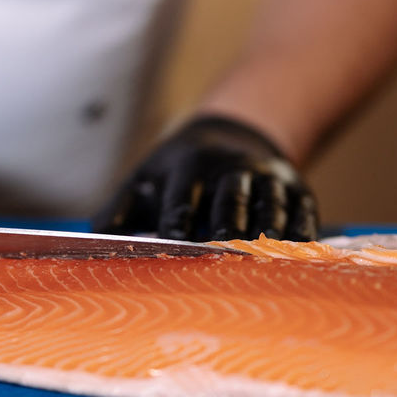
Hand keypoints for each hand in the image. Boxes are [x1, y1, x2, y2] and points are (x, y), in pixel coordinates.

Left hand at [92, 116, 317, 241]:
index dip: (178, 218)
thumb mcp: (146, 181)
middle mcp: (233, 169)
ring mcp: (270, 180)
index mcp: (191, 166)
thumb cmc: (177, 174)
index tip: (173, 241)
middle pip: (231, 199)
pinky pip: (304, 213)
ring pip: (271, 206)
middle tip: (223, 249)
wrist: (233, 137)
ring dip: (268, 231)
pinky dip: (304, 235)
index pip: (184, 194)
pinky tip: (300, 258)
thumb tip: (92, 240)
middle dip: (227, 223)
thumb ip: (119, 211)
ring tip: (264, 259)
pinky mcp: (298, 191)